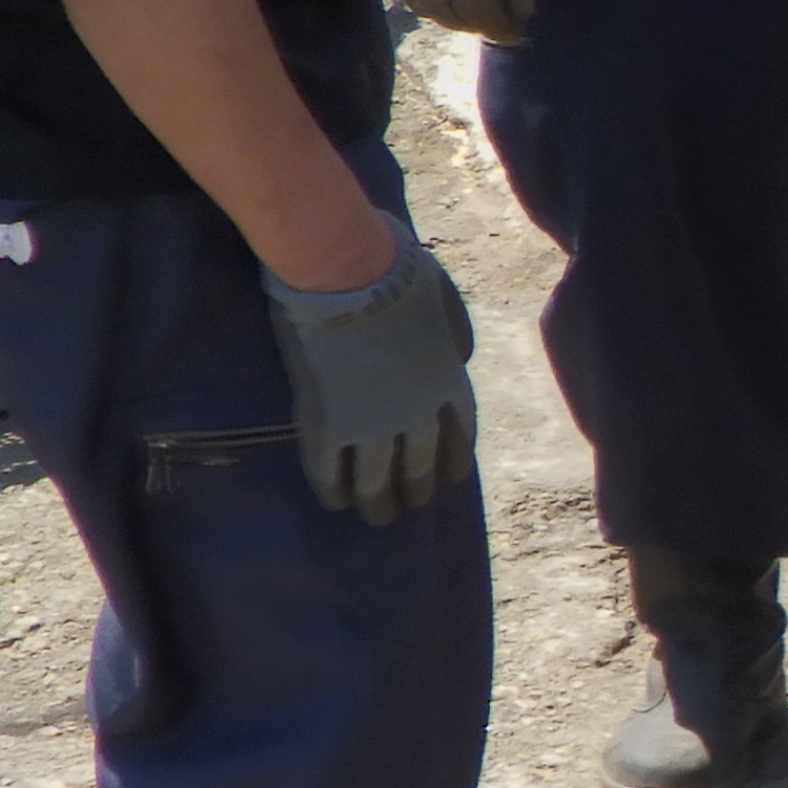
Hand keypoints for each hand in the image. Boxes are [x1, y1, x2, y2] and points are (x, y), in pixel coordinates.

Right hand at [261, 225, 477, 525]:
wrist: (345, 270)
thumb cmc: (393, 269)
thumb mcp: (444, 300)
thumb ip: (452, 333)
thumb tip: (457, 356)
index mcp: (449, 381)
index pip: (459, 435)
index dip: (453, 459)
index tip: (450, 478)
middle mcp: (418, 413)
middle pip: (421, 465)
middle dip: (417, 489)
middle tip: (411, 505)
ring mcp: (372, 423)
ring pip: (378, 480)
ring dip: (379, 503)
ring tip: (378, 517)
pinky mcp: (328, 425)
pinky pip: (331, 470)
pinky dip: (335, 490)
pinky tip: (336, 502)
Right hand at [373, 0, 534, 42]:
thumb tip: (524, 14)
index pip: (480, 11)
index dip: (500, 27)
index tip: (515, 30)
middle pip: (454, 17)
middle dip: (479, 24)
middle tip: (497, 20)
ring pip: (429, 11)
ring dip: (454, 18)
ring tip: (474, 10)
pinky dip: (431, 5)